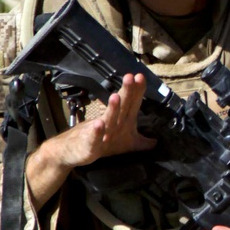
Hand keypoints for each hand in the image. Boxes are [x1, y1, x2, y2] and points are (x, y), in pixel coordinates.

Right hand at [26, 74, 154, 208]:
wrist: (73, 152)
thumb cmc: (101, 143)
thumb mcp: (125, 144)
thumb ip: (141, 141)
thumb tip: (157, 141)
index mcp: (122, 121)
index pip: (132, 103)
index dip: (137, 91)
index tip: (141, 77)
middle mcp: (111, 123)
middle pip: (121, 106)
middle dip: (126, 92)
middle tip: (130, 77)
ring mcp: (100, 133)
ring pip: (108, 119)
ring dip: (112, 108)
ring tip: (116, 96)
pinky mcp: (90, 145)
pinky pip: (94, 138)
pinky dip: (96, 131)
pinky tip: (98, 124)